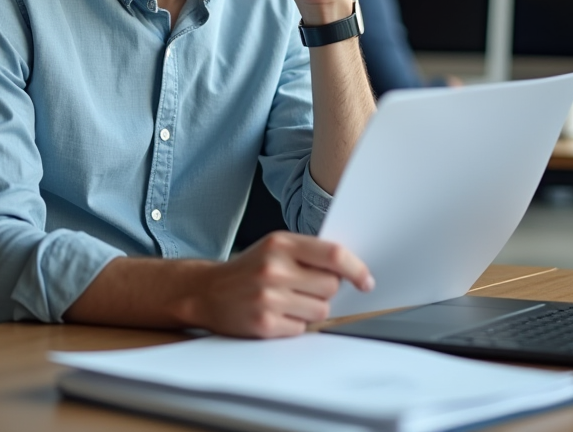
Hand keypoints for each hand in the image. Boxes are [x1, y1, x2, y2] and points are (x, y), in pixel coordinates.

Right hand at [186, 231, 373, 337]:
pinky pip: (302, 329)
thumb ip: (308, 254)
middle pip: (331, 286)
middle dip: (326, 291)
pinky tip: (276, 315)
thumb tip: (351, 271)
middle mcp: (274, 268)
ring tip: (288, 302)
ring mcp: (268, 297)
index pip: (333, 254)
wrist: (206, 291)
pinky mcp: (264, 324)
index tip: (366, 281)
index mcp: (280, 243)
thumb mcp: (274, 248)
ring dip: (311, 310)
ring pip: (320, 311)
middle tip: (305, 289)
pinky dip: (294, 325)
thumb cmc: (247, 270)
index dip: (356, 268)